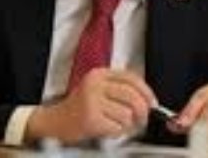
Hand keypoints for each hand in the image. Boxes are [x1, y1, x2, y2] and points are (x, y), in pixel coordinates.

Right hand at [25, 68, 155, 143]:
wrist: (54, 122)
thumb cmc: (79, 108)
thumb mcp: (98, 89)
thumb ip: (119, 89)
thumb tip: (147, 99)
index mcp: (99, 74)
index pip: (131, 78)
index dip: (146, 92)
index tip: (152, 103)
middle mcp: (95, 84)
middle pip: (132, 95)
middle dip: (142, 110)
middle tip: (141, 119)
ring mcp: (92, 101)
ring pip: (127, 114)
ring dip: (127, 124)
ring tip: (116, 124)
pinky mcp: (90, 119)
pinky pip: (117, 127)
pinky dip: (117, 132)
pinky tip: (107, 129)